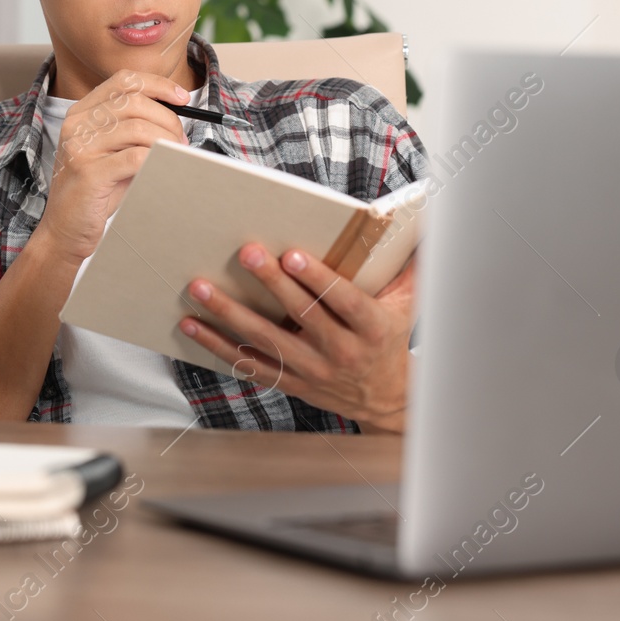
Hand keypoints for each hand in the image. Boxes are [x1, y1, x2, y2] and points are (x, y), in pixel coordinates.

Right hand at [33, 69, 188, 265]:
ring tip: (174, 155)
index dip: (158, 85)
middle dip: (168, 119)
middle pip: (135, 102)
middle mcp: (76, 124)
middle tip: (180, 139)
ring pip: (138, 128)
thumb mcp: (111, 151)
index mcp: (81, 113)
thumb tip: (176, 117)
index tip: (182, 98)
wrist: (64, 230)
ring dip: (166, 141)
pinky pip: (135, 157)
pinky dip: (156, 160)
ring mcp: (79, 147)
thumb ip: (133, 129)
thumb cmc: (94, 192)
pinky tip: (161, 168)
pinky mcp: (88, 173)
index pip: (124, 81)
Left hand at [179, 247, 415, 432]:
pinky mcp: (289, 383)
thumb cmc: (391, 338)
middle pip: (301, 317)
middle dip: (271, 284)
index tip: (293, 254)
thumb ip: (412, 264)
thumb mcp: (410, 303)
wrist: (386, 399)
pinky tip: (192, 325)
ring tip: (200, 289)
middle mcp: (340, 353)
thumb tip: (426, 221)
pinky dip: (217, 346)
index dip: (317, 279)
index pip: (342, 301)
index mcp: (371, 328)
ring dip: (229, 314)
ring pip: (266, 342)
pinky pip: (248, 365)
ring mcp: (311, 371)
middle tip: (246, 253)